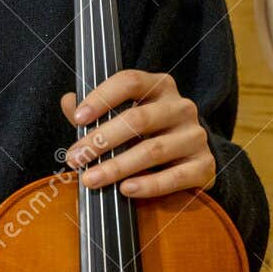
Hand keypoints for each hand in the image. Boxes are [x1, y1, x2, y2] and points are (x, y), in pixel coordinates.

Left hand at [60, 69, 215, 198]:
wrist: (191, 161)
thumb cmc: (147, 135)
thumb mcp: (122, 117)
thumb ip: (95, 111)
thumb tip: (68, 101)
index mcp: (160, 87)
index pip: (130, 81)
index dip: (102, 98)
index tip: (78, 118)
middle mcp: (181, 107)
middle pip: (138, 119)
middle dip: (101, 140)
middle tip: (76, 158)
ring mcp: (195, 136)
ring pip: (153, 150)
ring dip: (117, 167)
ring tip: (91, 180)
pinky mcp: (204, 165)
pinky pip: (175, 177)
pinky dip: (149, 185)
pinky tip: (126, 190)